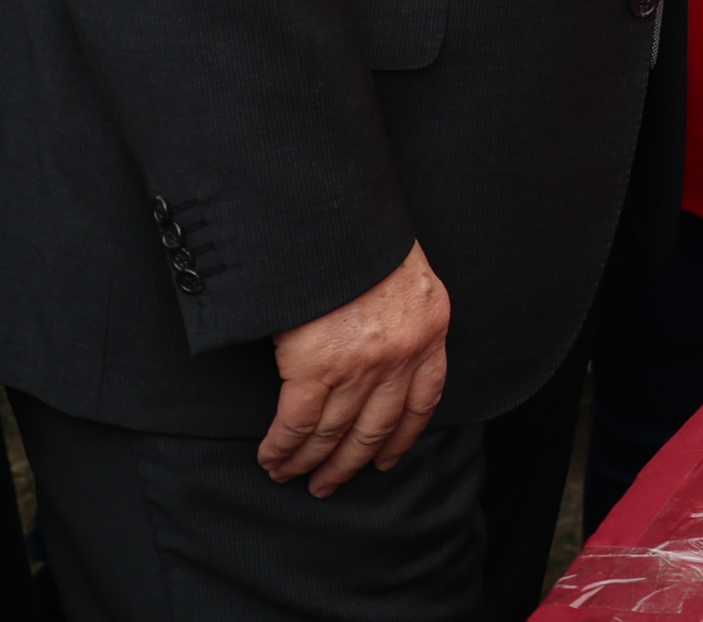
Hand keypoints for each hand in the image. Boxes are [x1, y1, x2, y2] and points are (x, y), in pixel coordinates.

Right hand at [261, 243, 450, 494]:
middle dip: (349, 463)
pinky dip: (283, 447)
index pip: (424, 400)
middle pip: (375, 428)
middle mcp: (402, 355)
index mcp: (430, 330)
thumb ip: (402, 317)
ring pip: (334, 433)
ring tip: (291, 475)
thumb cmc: (363, 241)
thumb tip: (379, 350)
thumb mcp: (405, 277)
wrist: (334, 218)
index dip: (401, 437)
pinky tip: (272, 458)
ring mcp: (360, 365)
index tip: (385, 460)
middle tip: (329, 484)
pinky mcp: (316, 367)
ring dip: (309, 461)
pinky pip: (298, 424)